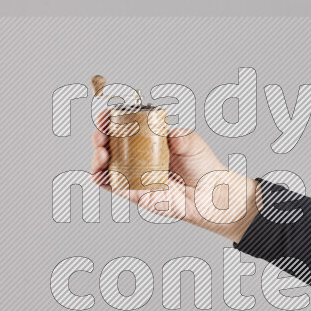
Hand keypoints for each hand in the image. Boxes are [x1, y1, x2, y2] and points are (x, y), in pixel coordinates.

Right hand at [89, 111, 258, 242]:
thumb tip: (171, 133)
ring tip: (101, 153)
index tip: (105, 115)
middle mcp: (138, 159)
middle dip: (99, 140)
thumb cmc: (204, 166)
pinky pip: (116, 189)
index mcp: (148, 142)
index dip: (110, 121)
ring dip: (97, 160)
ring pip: (107, 168)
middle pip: (109, 147)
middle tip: (100, 135)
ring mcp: (136, 177)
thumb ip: (182, 136)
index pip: (123, 129)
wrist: (212, 193)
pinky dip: (104, 181)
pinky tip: (100, 174)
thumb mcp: (193, 143)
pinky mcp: (138, 195)